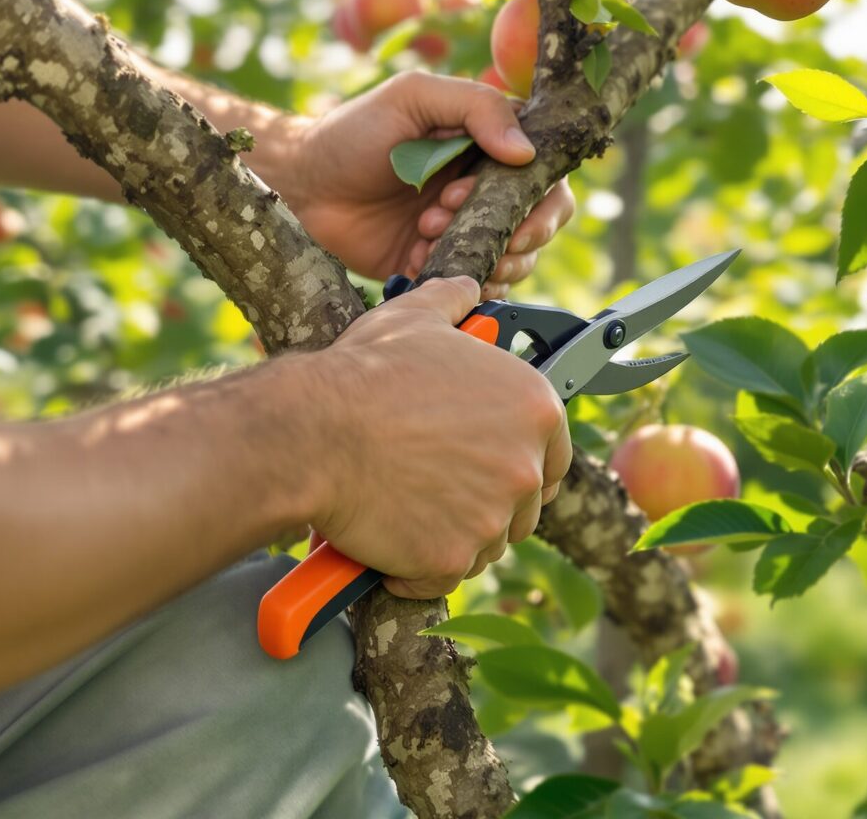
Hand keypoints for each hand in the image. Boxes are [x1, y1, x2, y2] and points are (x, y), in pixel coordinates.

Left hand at [273, 71, 575, 295]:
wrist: (302, 188)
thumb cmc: (352, 132)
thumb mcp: (413, 98)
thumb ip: (475, 108)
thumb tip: (526, 152)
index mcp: (489, 143)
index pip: (547, 172)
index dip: (535, 196)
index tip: (493, 200)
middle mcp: (487, 188)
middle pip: (542, 220)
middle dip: (510, 229)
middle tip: (448, 217)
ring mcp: (467, 229)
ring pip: (516, 258)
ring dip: (480, 252)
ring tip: (424, 233)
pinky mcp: (442, 265)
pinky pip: (477, 283)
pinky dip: (455, 277)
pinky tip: (415, 258)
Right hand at [302, 276, 571, 598]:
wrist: (313, 432)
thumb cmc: (362, 375)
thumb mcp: (415, 320)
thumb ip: (453, 302)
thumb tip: (466, 289)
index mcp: (534, 405)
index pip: (554, 454)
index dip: (523, 463)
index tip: (492, 468)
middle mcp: (525, 464)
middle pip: (522, 505)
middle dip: (484, 502)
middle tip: (435, 487)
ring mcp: (492, 516)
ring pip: (484, 544)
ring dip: (450, 535)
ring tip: (405, 507)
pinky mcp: (453, 557)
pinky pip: (443, 577)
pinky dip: (415, 570)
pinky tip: (386, 538)